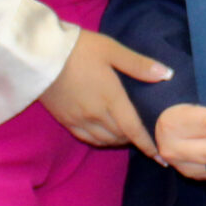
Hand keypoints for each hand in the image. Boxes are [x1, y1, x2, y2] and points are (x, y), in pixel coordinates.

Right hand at [38, 29, 166, 155]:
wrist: (39, 54)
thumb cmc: (79, 48)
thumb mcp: (112, 50)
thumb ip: (139, 65)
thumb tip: (167, 74)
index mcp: (111, 98)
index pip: (134, 129)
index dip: (148, 145)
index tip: (161, 157)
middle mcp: (96, 114)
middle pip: (120, 137)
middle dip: (135, 140)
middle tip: (146, 138)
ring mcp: (79, 119)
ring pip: (104, 140)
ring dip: (118, 141)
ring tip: (128, 137)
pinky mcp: (65, 120)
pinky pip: (87, 138)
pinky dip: (100, 141)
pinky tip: (105, 136)